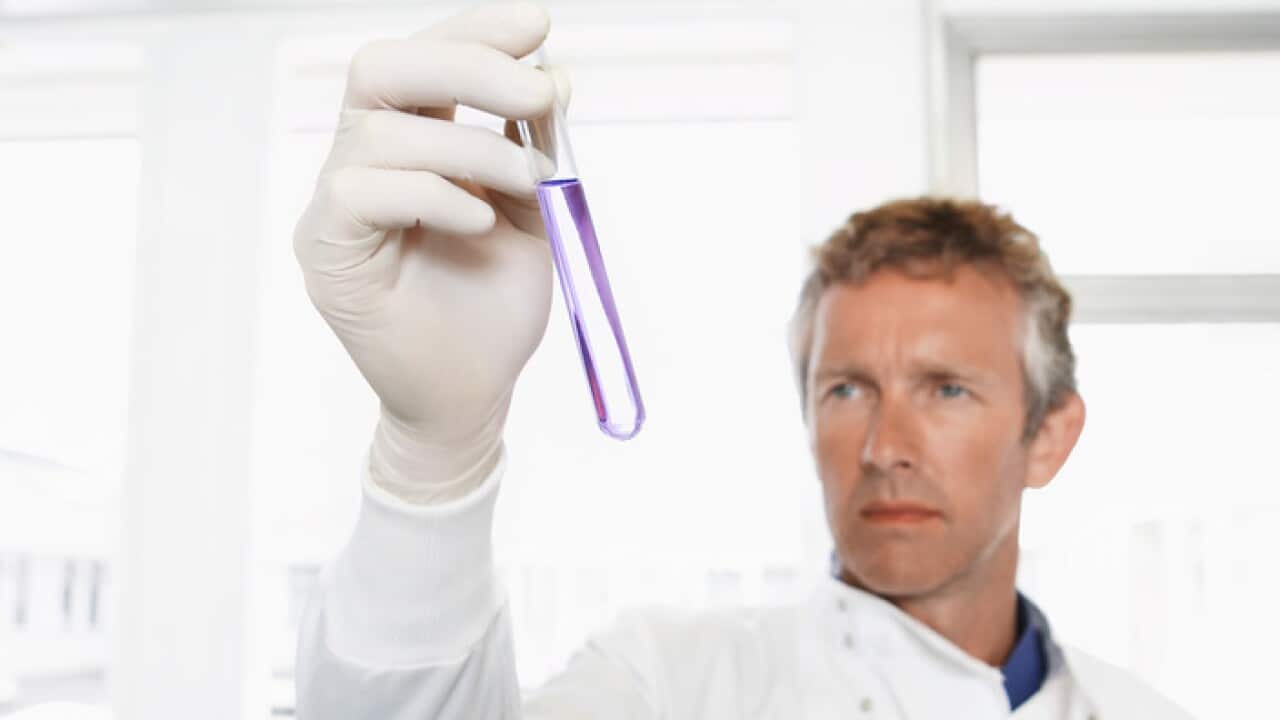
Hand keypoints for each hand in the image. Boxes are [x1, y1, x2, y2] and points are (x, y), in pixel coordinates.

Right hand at [293, 2, 567, 501]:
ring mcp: (337, 206)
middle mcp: (362, 160)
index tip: (537, 24)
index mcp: (409, 141)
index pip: (422, 59)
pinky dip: (434, 196)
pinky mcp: (326, 252)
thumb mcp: (530, 211)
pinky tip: (481, 222)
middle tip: (536, 90)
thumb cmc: (493, 304)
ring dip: (471, 149)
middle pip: (382, 69)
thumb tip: (551, 72)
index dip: (474, 31)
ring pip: (381, 133)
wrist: (473, 392)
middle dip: (467, 65)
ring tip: (528, 183)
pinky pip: (362, 193)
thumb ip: (529, 143)